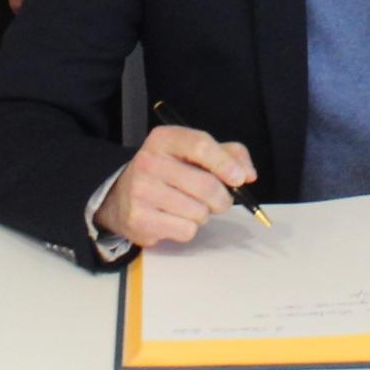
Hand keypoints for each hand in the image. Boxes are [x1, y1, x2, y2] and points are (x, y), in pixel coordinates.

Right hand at [96, 125, 257, 248]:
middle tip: (218, 201)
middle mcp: (149, 161)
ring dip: (203, 215)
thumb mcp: (192, 153)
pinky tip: (174, 219)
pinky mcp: (139, 219)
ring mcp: (141, 191)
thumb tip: (248, 174)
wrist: (120, 196)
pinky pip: (185, 230)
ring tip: (189, 207)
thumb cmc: (168, 173)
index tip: (240, 178)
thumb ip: (227, 155)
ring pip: (199, 212)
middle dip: (222, 199)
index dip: (225, 164)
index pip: (201, 145)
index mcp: (164, 138)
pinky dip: (188, 229)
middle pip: (206, 185)